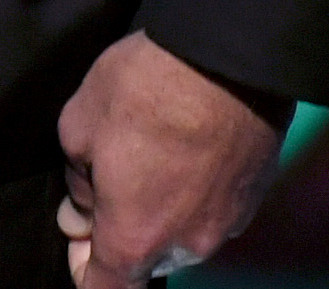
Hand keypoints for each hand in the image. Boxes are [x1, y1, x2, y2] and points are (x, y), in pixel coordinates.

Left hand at [56, 31, 287, 283]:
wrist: (224, 61)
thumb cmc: (143, 90)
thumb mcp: (78, 123)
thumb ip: (77, 180)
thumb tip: (83, 210)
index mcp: (135, 237)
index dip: (85, 269)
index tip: (79, 238)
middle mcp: (186, 246)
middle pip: (145, 257)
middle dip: (121, 227)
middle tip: (105, 175)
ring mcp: (226, 226)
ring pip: (180, 233)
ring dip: (159, 207)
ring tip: (147, 150)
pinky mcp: (251, 199)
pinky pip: (209, 209)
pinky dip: (191, 190)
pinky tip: (181, 146)